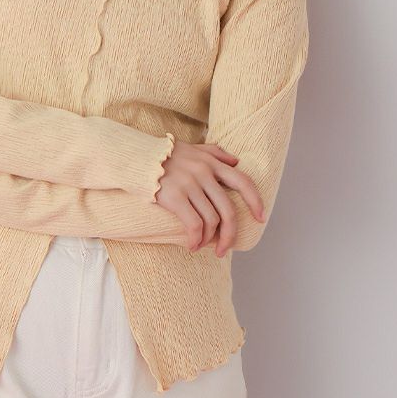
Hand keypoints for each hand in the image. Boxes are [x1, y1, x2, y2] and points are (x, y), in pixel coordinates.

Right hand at [154, 140, 265, 256]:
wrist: (135, 156)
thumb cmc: (163, 154)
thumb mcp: (192, 148)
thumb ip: (215, 152)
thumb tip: (237, 161)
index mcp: (211, 161)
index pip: (243, 182)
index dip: (255, 201)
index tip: (261, 218)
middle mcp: (204, 172)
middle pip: (228, 210)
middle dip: (230, 235)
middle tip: (224, 249)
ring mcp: (190, 184)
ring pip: (211, 221)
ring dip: (208, 240)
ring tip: (201, 245)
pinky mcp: (175, 197)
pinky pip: (194, 225)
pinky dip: (195, 240)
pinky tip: (191, 246)